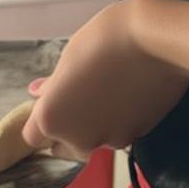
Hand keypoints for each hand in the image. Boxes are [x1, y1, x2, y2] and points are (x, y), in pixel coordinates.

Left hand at [22, 0, 188, 159]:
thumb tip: (37, 93)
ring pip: (94, 141)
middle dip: (67, 129)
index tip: (47, 105)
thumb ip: (52, 85)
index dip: (40, 122)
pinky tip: (127, 94)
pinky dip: (119, 121)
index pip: (33, 137)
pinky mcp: (139, 136)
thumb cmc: (104, 42)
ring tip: (106, 90)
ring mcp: (111, 141)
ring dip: (95, 125)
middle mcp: (79, 138)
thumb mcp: (67, 58)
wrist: (155, 43)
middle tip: (77, 97)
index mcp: (52, 119)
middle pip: (64, 146)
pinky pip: (119, 134)